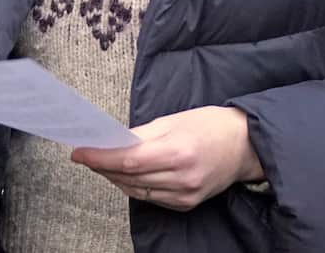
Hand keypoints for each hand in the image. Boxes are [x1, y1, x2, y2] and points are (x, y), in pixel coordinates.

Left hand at [70, 106, 264, 211]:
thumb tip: (113, 141)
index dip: (100, 157)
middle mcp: (181, 178)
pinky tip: (124, 175)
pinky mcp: (187, 204)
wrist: (245, 146)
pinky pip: (151, 198)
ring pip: (136, 191)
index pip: (128, 160)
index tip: (79, 152)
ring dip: (114, 177)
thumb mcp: (175, 120)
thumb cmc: (211, 125)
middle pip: (129, 177)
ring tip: (100, 163)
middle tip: (85, 154)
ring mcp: (185, 195)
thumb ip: (142, 134)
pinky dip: (134, 186)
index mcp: (178, 152)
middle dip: (103, 166)